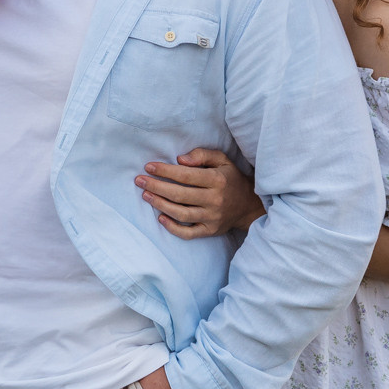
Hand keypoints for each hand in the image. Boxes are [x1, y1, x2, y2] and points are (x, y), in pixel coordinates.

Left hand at [136, 148, 266, 239]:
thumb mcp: (222, 160)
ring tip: (146, 195)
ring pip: (181, 214)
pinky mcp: (210, 231)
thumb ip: (202, 155)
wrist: (249, 204)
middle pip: (180, 195)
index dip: (165, 171)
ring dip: (160, 205)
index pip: (186, 176)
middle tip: (140, 181)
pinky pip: (188, 233)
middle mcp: (215, 200)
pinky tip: (160, 217)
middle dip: (156, 187)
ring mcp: (212, 217)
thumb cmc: (230, 178)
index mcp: (217, 180)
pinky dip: (173, 228)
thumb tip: (180, 159)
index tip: (148, 166)